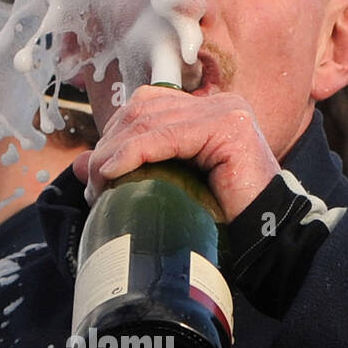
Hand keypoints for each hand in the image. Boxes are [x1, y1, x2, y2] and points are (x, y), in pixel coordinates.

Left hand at [71, 84, 280, 221]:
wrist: (266, 242)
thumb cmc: (223, 221)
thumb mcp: (170, 187)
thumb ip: (134, 168)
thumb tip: (81, 165)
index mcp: (207, 112)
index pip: (146, 106)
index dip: (114, 135)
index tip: (95, 173)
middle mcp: (219, 105)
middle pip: (143, 109)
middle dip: (109, 144)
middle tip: (92, 185)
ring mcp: (226, 112)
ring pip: (149, 120)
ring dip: (114, 152)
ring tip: (99, 184)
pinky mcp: (229, 128)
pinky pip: (167, 135)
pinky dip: (134, 152)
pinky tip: (114, 170)